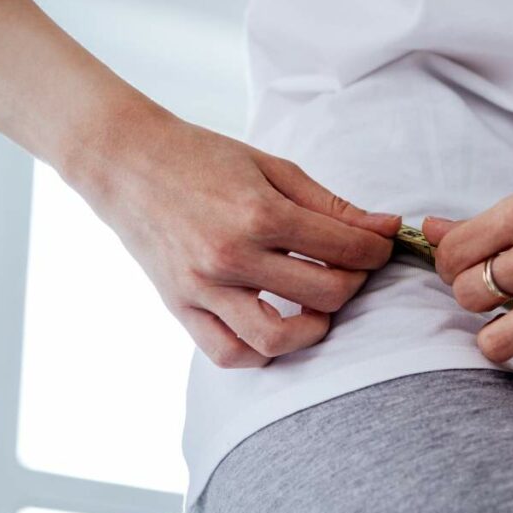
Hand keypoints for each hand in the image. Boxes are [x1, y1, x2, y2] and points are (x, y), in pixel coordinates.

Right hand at [68, 104, 400, 367]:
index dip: (376, 251)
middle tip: (351, 270)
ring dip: (314, 330)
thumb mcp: (272, 168)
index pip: (345, 250)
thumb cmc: (203, 159)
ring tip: (317, 308)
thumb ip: (332, 204)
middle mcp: (232, 257)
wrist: (125, 162)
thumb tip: (387, 227)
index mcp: (260, 214)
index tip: (378, 247)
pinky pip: (228, 354)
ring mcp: (204, 288)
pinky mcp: (181, 308)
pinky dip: (259, 352)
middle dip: (354, 284)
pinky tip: (275, 327)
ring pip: (278, 339)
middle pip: (325, 295)